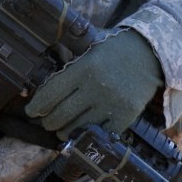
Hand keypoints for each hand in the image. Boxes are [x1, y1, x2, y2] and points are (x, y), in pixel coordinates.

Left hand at [25, 29, 162, 138]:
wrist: (150, 52)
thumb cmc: (114, 49)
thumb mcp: (89, 47)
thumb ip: (70, 64)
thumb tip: (43, 84)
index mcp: (83, 67)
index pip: (51, 93)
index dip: (37, 106)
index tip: (30, 111)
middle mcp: (95, 87)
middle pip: (60, 114)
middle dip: (48, 122)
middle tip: (46, 122)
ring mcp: (111, 103)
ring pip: (78, 128)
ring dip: (65, 132)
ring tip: (61, 129)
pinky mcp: (126, 116)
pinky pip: (100, 133)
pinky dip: (89, 135)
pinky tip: (83, 132)